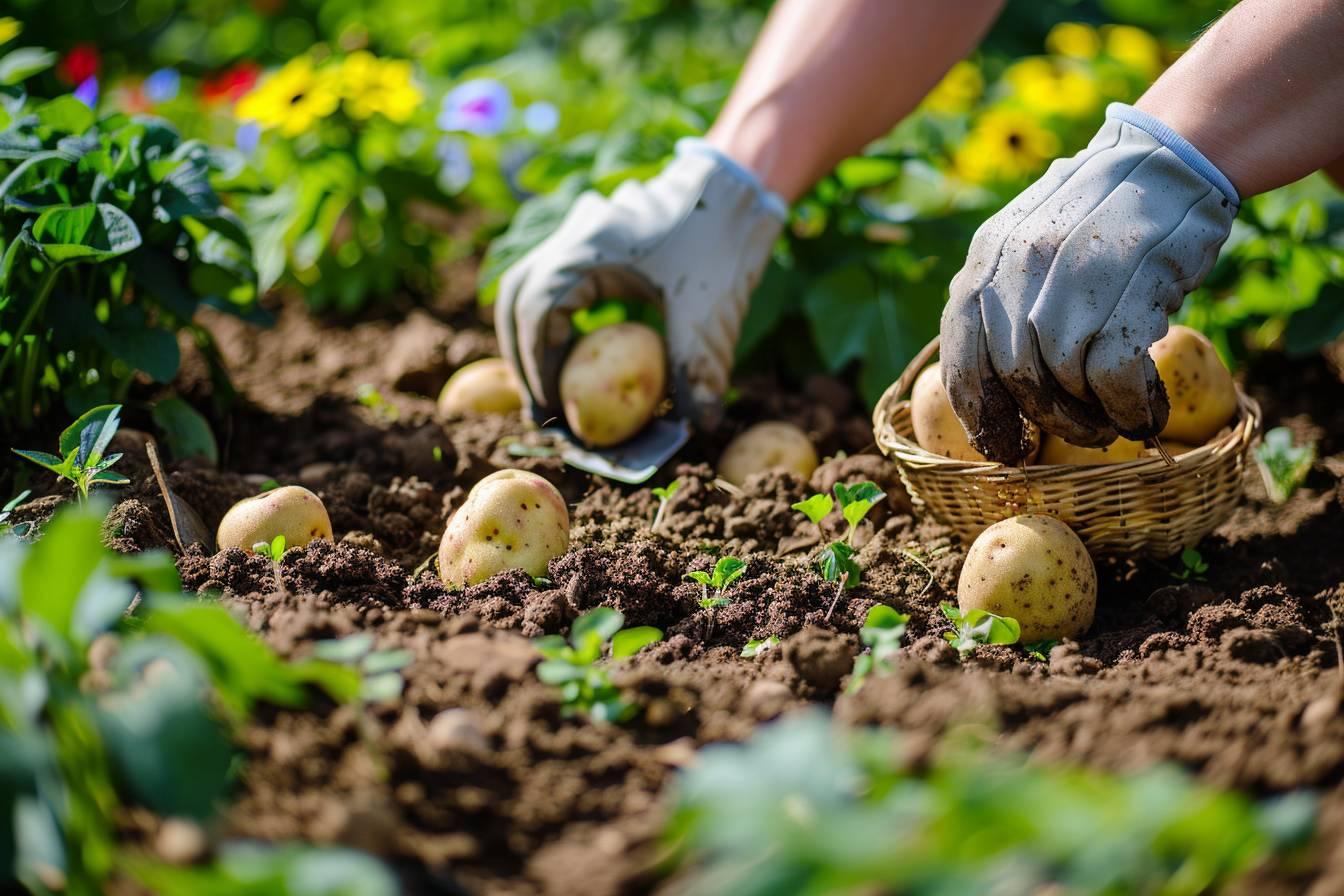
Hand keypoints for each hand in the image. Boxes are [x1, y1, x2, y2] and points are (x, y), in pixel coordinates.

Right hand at [495, 140, 785, 429]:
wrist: (739, 183)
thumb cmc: (724, 239)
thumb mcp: (713, 311)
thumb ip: (700, 369)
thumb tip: (697, 426)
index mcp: (588, 247)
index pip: (535, 310)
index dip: (537, 365)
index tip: (556, 406)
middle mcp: (572, 235)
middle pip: (515, 298)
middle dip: (522, 356)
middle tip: (543, 405)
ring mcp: (578, 231)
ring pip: (528, 286)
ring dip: (532, 337)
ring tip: (553, 385)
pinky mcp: (592, 239)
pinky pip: (554, 280)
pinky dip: (554, 319)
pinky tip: (576, 353)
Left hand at [939, 103, 1238, 462]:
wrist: (1173, 156)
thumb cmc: (1101, 213)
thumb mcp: (1029, 241)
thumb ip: (1001, 296)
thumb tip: (988, 383)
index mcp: (986, 257)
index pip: (961, 354)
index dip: (978, 412)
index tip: (1001, 445)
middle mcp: (1020, 264)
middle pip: (1014, 375)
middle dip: (1044, 420)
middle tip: (1078, 434)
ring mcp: (1074, 273)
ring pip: (1060, 379)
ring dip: (1087, 417)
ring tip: (1111, 421)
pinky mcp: (1131, 284)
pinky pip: (1111, 375)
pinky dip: (1126, 406)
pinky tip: (1142, 412)